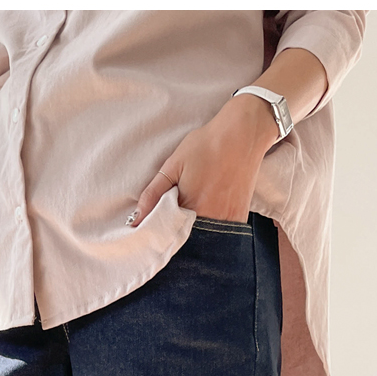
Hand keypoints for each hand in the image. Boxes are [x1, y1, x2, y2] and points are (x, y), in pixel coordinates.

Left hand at [129, 96, 273, 230]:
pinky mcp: (240, 217)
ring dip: (196, 233)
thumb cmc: (205, 146)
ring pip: (206, 239)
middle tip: (175, 216)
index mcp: (189, 208)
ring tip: (194, 210)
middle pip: (188, 240)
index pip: (168, 233)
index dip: (161, 231)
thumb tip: (135, 219)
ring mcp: (227, 221)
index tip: (155, 227)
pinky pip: (223, 234)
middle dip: (177, 234)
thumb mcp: (173, 165)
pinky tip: (210, 210)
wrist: (241, 135)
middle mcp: (210, 220)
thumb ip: (152, 194)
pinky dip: (214, 229)